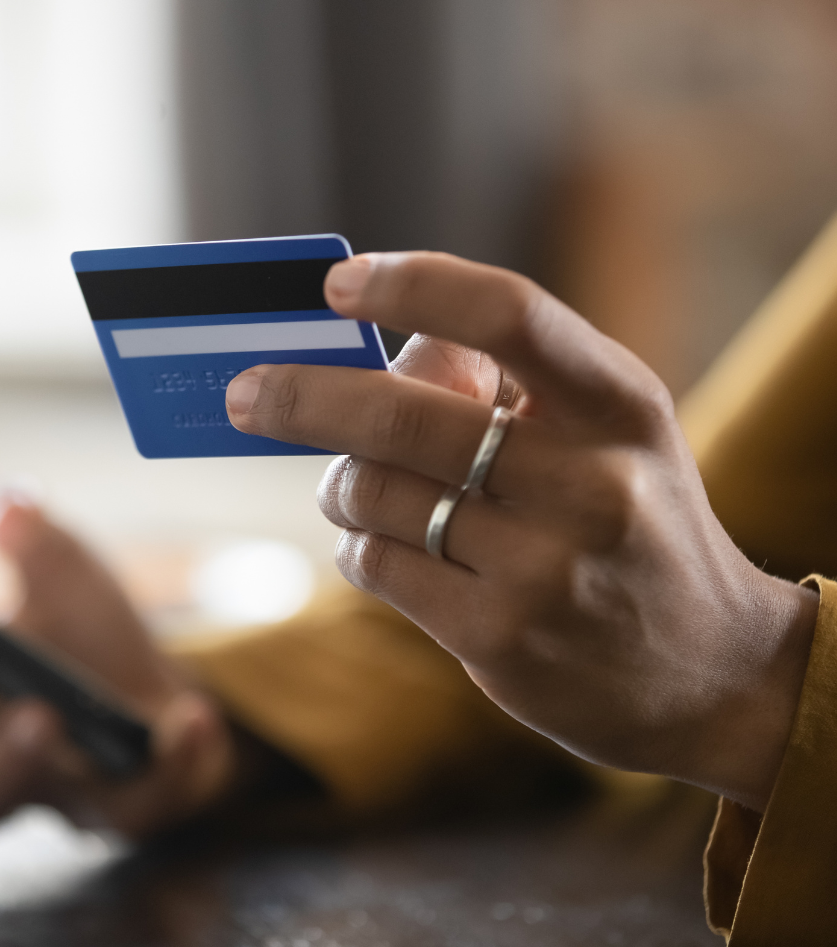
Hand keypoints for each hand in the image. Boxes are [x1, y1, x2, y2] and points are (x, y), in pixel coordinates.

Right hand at [0, 502, 235, 837]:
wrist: (162, 710)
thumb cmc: (90, 644)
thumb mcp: (73, 579)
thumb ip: (40, 544)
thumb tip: (7, 503)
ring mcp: (31, 786)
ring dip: (2, 758)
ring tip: (38, 712)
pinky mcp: (110, 811)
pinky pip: (133, 806)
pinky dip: (168, 763)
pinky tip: (192, 720)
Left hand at [225, 251, 819, 812]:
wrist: (709, 671)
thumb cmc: (632, 522)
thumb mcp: (605, 431)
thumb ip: (504, 381)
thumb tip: (379, 351)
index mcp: (621, 404)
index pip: (509, 314)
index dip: (414, 286)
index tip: (338, 284)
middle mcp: (590, 482)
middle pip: (403, 416)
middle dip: (302, 397)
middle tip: (246, 391)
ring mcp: (545, 567)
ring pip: (373, 493)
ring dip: (339, 483)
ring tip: (353, 485)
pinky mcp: (499, 636)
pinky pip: (375, 562)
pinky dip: (357, 542)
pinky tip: (383, 542)